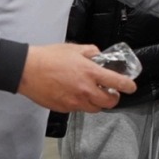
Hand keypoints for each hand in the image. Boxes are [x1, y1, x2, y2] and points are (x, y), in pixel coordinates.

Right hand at [16, 43, 135, 112]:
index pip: (117, 82)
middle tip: (111, 93)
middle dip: (113, 98)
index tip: (131, 87)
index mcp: (90, 72)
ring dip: (97, 103)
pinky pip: (78, 109)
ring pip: (95, 109)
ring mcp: (75, 101)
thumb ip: (91, 52)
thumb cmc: (49, 57)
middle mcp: (85, 89)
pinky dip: (81, 104)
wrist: (27, 70)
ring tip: (92, 94)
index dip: (128, 86)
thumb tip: (99, 56)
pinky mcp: (64, 108)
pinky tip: (75, 95)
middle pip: (109, 102)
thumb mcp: (74, 48)